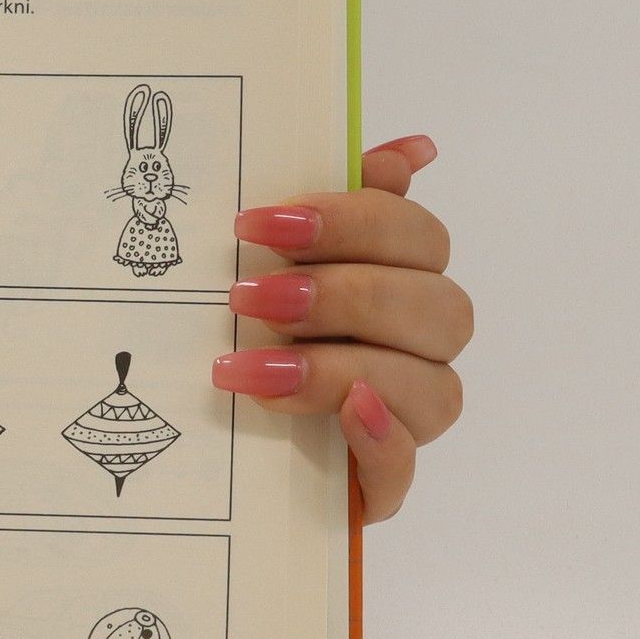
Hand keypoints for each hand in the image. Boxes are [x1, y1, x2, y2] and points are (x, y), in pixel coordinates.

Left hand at [213, 135, 470, 522]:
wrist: (204, 442)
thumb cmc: (251, 333)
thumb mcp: (272, 266)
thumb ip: (339, 208)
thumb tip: (410, 151)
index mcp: (402, 283)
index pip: (418, 238)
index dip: (349, 221)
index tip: (256, 224)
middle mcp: (419, 350)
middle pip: (435, 309)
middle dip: (341, 296)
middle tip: (247, 298)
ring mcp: (404, 420)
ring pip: (431, 388)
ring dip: (338, 368)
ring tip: (249, 368)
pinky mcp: (375, 486)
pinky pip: (404, 471)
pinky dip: (382, 439)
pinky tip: (347, 412)